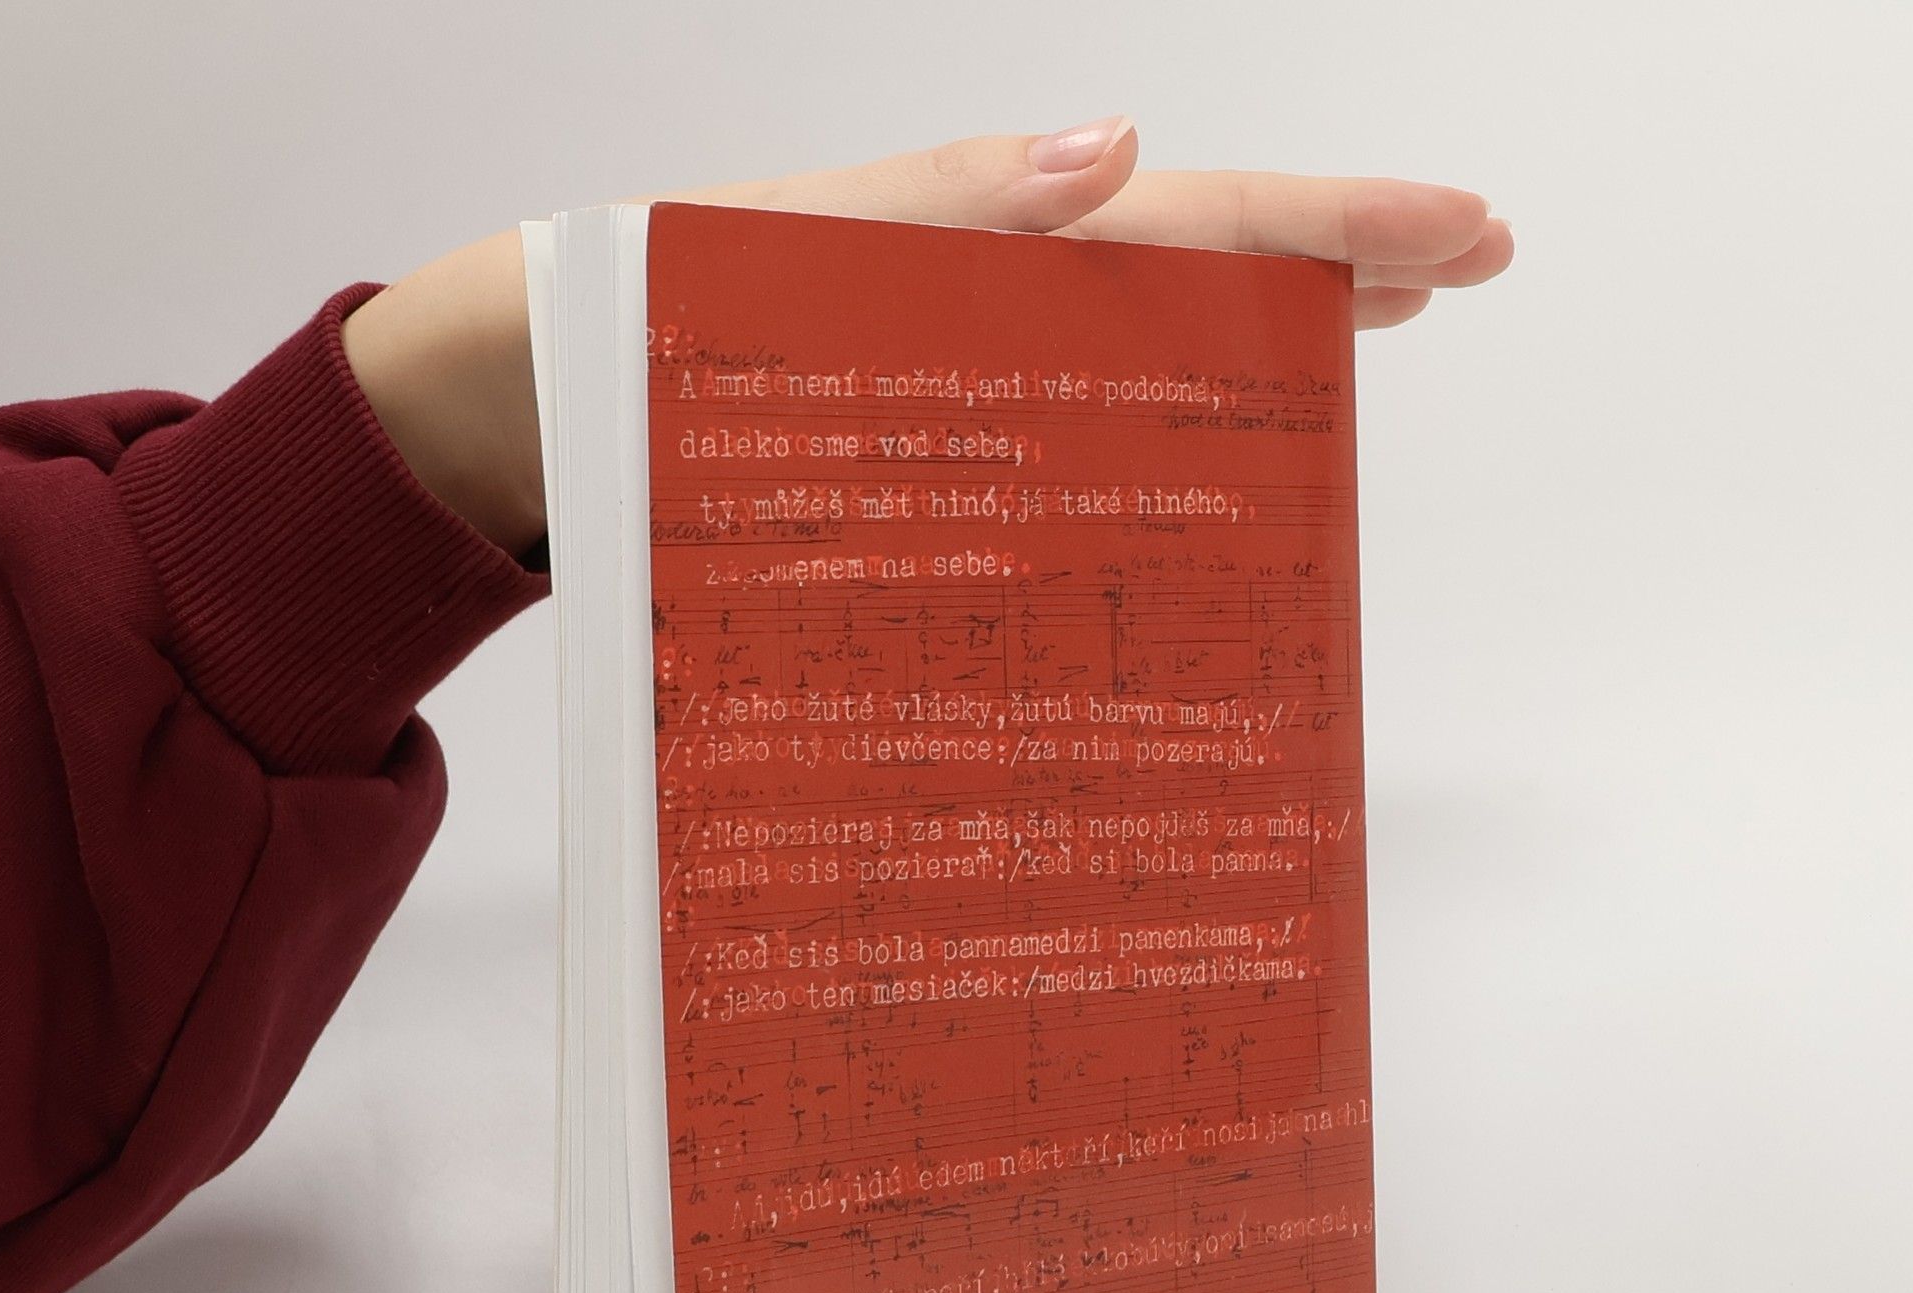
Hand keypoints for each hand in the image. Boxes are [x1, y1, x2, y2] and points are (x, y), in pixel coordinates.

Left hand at [343, 119, 1511, 555]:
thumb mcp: (758, 242)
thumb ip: (926, 205)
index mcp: (958, 237)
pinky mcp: (906, 457)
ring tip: (1364, 338)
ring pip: (1124, 351)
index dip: (1320, 222)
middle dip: (1323, 258)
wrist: (502, 417)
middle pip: (1175, 271)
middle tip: (1463, 259)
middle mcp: (968, 305)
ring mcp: (946, 381)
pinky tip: (1184, 467)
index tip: (1454, 229)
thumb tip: (1107, 152)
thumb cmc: (611, 324)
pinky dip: (1127, 450)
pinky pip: (1042, 447)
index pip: (1173, 219)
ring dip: (1246, 342)